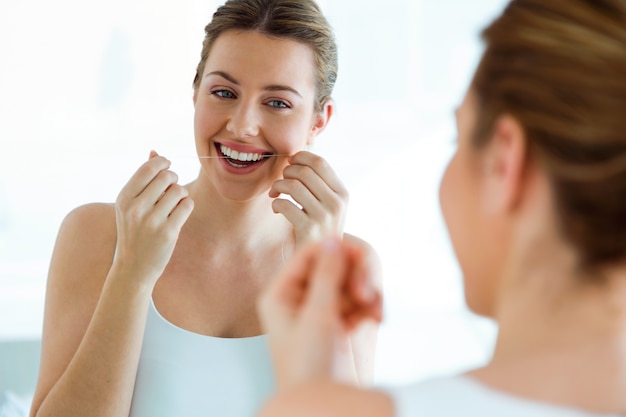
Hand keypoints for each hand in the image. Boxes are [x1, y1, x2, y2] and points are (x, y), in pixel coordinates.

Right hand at [114, 151, 193, 285]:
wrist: (133, 268)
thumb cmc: (134, 231)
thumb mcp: (130, 205)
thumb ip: (142, 179)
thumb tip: (155, 152)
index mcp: (124, 198)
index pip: (148, 168)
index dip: (163, 163)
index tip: (168, 167)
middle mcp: (136, 208)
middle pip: (167, 177)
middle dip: (173, 179)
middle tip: (171, 189)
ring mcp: (152, 221)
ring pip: (179, 191)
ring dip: (181, 194)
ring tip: (174, 203)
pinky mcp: (168, 232)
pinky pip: (187, 205)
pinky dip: (187, 206)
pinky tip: (179, 214)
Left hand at [258, 238, 382, 389]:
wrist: (325, 406)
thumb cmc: (309, 367)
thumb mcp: (317, 316)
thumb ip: (326, 275)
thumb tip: (333, 239)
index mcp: (282, 293)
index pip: (310, 253)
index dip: (336, 250)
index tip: (358, 258)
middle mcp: (301, 297)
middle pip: (335, 264)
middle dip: (356, 275)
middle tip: (368, 292)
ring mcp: (323, 309)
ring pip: (352, 281)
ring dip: (368, 291)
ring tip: (375, 311)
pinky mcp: (342, 323)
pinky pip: (361, 300)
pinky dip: (371, 307)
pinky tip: (377, 320)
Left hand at [269, 151, 347, 247]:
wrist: (318, 260)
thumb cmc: (318, 227)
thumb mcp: (327, 203)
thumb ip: (318, 181)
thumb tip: (303, 150)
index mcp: (343, 193)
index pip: (320, 162)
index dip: (301, 157)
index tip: (290, 162)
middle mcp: (337, 203)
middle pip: (304, 172)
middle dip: (286, 173)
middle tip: (281, 182)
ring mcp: (324, 217)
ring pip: (293, 186)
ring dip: (278, 187)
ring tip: (275, 194)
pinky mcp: (309, 229)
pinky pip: (285, 204)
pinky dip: (276, 204)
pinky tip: (277, 208)